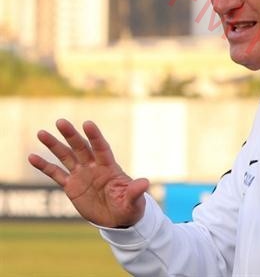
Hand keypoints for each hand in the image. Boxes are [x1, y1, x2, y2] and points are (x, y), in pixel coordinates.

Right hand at [28, 119, 148, 227]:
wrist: (118, 220)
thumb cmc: (130, 207)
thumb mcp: (134, 201)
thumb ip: (136, 191)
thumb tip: (145, 182)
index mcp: (110, 168)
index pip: (101, 149)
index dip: (95, 137)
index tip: (88, 124)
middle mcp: (94, 167)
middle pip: (81, 148)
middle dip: (71, 135)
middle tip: (60, 121)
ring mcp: (81, 175)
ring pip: (66, 157)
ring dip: (54, 145)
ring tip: (41, 133)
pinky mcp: (71, 186)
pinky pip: (56, 174)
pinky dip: (44, 166)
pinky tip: (32, 157)